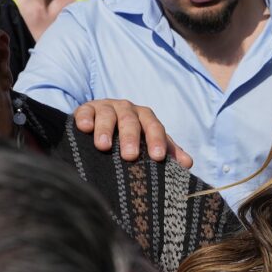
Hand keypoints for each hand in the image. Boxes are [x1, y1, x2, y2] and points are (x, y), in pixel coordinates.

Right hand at [73, 100, 192, 168]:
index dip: (157, 141)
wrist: (103, 126)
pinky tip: (84, 128)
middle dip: (131, 138)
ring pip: (108, 116)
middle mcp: (128, 110)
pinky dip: (85, 118)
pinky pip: (86, 111)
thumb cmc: (133, 140)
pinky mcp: (87, 109)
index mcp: (146, 118)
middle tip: (130, 156)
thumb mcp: (150, 145)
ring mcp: (107, 107)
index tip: (158, 158)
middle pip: (131, 122)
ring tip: (103, 147)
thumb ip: (169, 153)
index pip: (155, 128)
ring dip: (105, 130)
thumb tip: (187, 163)